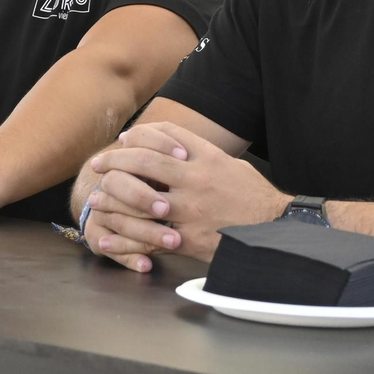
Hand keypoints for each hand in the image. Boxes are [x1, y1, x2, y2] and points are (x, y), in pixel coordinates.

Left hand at [88, 122, 290, 261]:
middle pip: (146, 162)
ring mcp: (191, 209)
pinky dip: (125, 239)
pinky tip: (108, 238)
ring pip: (142, 198)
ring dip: (114, 198)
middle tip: (98, 164)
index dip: (140, 135)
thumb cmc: (254, 199)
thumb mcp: (232, 166)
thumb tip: (174, 147)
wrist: (276, 232)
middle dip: (116, 161)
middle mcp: (197, 179)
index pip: (167, 135)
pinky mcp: (188, 238)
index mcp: (209, 158)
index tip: (124, 140)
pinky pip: (150, 237)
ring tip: (96, 199)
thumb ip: (203, 156)